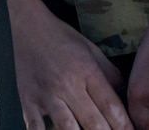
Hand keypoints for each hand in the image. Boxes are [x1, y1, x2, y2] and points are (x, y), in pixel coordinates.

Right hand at [7, 0, 133, 129]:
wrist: (25, 28)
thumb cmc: (60, 37)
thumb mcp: (90, 48)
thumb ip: (107, 71)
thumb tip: (122, 89)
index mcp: (87, 71)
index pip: (110, 105)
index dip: (123, 124)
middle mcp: (68, 86)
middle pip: (93, 121)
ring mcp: (47, 96)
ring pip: (68, 129)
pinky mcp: (27, 102)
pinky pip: (35, 128)